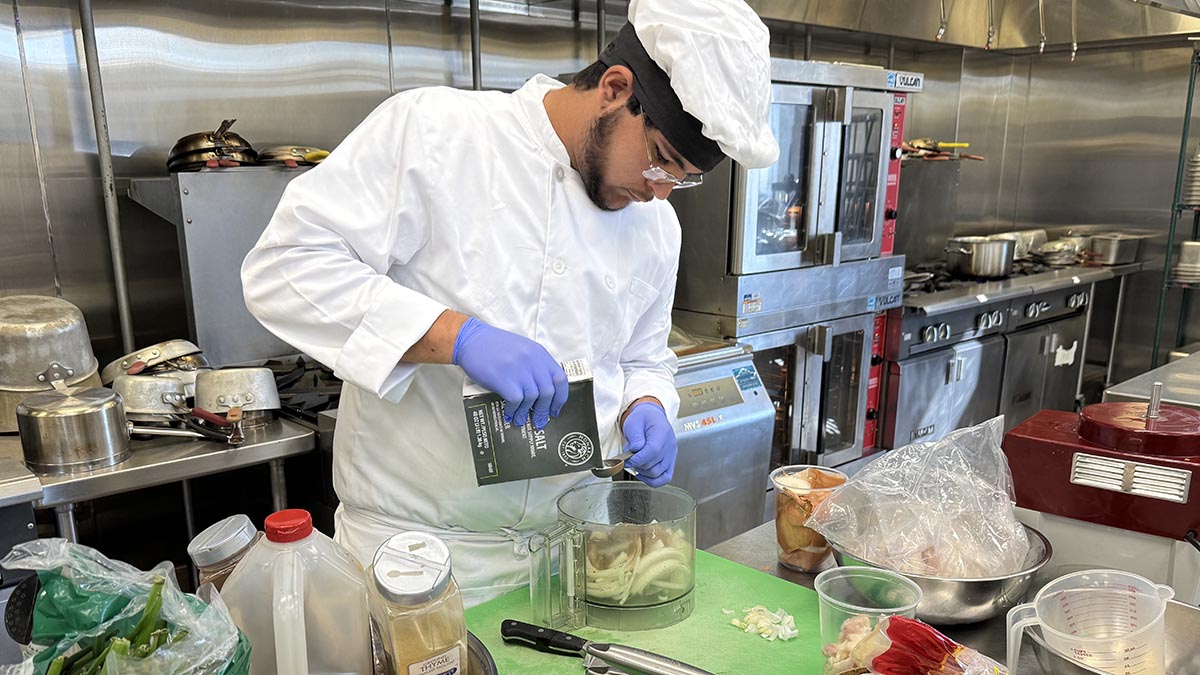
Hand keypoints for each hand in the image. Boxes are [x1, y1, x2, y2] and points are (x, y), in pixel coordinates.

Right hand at [452, 318, 567, 428]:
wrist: (470, 339)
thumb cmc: (493, 345)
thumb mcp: (522, 349)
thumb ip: (534, 366)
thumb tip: (541, 391)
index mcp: (539, 353)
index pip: (560, 379)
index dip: (560, 397)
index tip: (555, 408)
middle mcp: (532, 361)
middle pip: (548, 391)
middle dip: (544, 410)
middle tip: (539, 419)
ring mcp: (518, 370)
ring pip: (533, 398)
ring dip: (527, 412)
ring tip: (521, 419)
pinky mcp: (504, 379)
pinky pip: (516, 400)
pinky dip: (514, 410)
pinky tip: (510, 413)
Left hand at [621, 401, 676, 487]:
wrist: (651, 417)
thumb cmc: (643, 419)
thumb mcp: (634, 423)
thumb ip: (635, 437)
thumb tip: (635, 452)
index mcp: (662, 432)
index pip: (653, 451)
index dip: (638, 459)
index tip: (626, 460)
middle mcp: (670, 445)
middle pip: (654, 465)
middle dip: (637, 465)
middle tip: (628, 459)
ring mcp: (671, 455)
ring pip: (658, 474)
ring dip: (643, 472)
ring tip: (635, 463)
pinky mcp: (670, 462)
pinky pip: (665, 478)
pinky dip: (652, 480)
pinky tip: (642, 474)